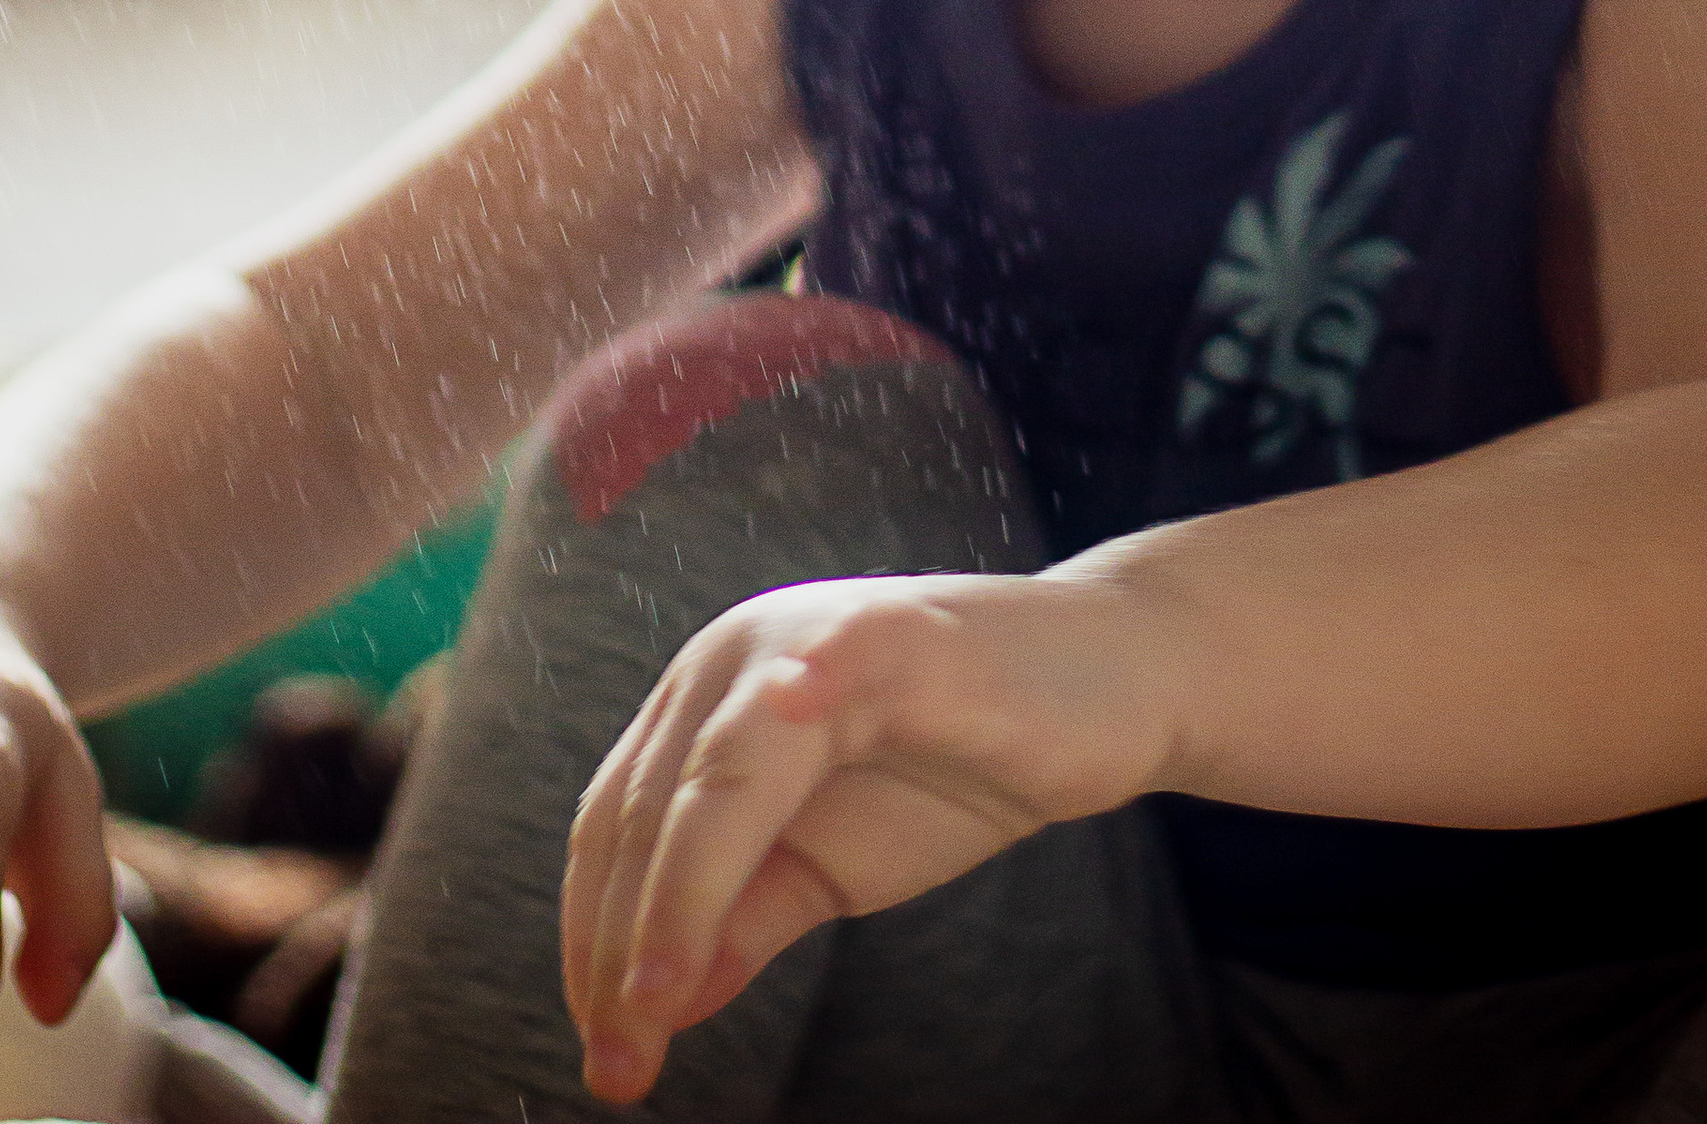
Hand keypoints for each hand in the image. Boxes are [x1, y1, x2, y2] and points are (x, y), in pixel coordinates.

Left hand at [560, 565, 1162, 1103]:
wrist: (1113, 682)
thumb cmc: (965, 764)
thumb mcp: (830, 860)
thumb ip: (742, 914)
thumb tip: (655, 1009)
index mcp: (710, 695)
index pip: (615, 825)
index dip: (593, 941)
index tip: (605, 1049)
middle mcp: (731, 654)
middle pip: (637, 816)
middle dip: (615, 953)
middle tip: (616, 1067)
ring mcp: (800, 640)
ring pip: (691, 790)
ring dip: (659, 915)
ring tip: (645, 1021)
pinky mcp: (876, 645)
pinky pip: (786, 731)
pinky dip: (734, 821)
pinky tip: (719, 892)